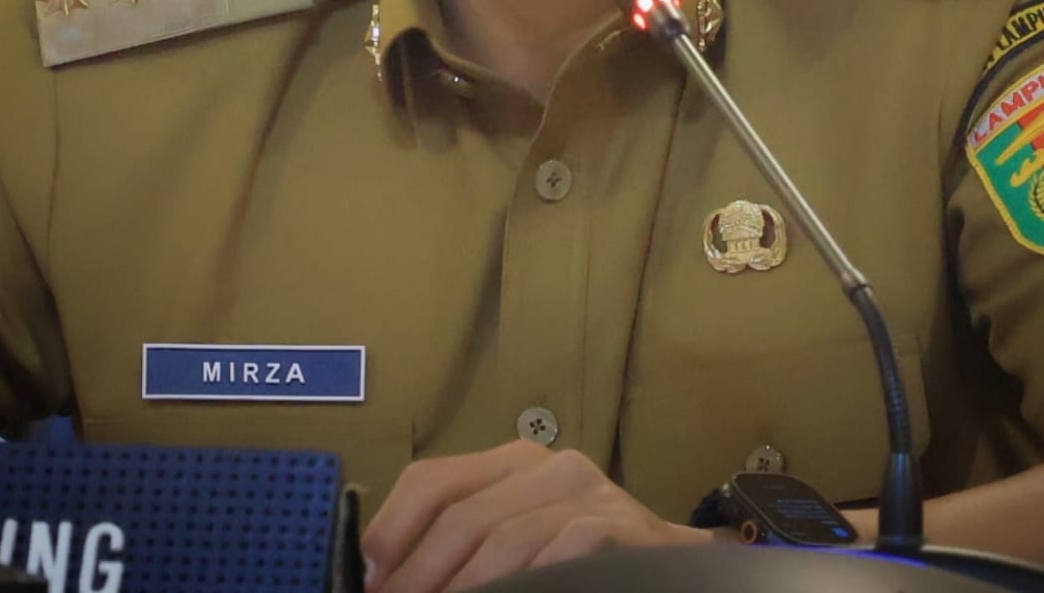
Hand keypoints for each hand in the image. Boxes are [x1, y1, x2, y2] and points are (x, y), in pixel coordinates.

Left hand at [362, 439, 710, 592]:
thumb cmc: (583, 563)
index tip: (367, 579)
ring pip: (502, 542)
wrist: (677, 573)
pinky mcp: (620, 528)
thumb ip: (464, 546)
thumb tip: (383, 576)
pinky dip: (518, 589)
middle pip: (462, 516)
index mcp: (515, 463)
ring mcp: (589, 494)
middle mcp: (550, 467)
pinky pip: (555, 556)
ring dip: (462, 590)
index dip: (392, 530)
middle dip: (419, 577)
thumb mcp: (518, 543)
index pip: (434, 480)